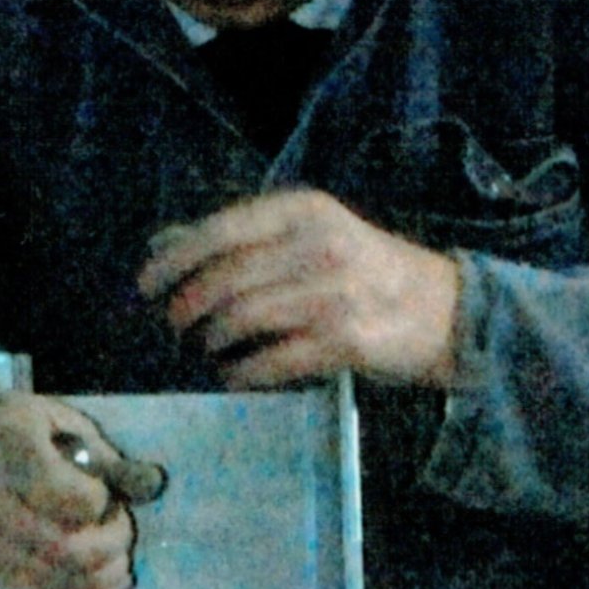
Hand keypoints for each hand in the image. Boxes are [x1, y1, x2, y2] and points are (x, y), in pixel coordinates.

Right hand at [0, 379, 136, 588]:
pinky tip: (108, 583)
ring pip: (56, 581)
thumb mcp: (52, 423)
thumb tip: (153, 485)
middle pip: (65, 548)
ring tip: (118, 557)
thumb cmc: (2, 430)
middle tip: (121, 528)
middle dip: (110, 544)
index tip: (103, 493)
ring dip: (104, 576)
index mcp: (6, 447)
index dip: (99, 502)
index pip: (65, 496)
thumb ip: (102, 457)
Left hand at [140, 191, 462, 388]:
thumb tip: (165, 243)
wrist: (444, 311)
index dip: (175, 259)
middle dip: (187, 306)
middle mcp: (319, 246)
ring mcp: (333, 294)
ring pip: (242, 319)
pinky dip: (242, 373)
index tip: (145, 284)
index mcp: (306, 212)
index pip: (221, 230)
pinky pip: (271, 361)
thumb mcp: (313, 235)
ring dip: (213, 340)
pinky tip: (233, 376)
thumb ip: (245, 239)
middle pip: (225, 278)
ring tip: (207, 348)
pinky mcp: (343, 342)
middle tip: (174, 324)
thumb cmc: (367, 272)